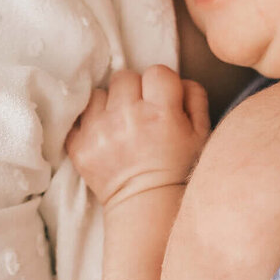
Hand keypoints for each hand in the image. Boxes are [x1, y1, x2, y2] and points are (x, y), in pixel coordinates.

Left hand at [67, 65, 210, 207]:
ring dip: (110, 104)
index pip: (157, 71)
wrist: (148, 207)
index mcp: (160, 114)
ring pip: (99, 93)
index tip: (162, 101)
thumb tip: (176, 79)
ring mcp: (98, 132)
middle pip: (124, 77)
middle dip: (134, 90)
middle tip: (140, 112)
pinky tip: (104, 134)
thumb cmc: (179, 169)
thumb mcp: (201, 133)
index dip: (161, 84)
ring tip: (120, 124)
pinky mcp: (78, 146)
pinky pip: (78, 115)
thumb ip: (194, 97)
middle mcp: (126, 118)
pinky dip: (90, 122)